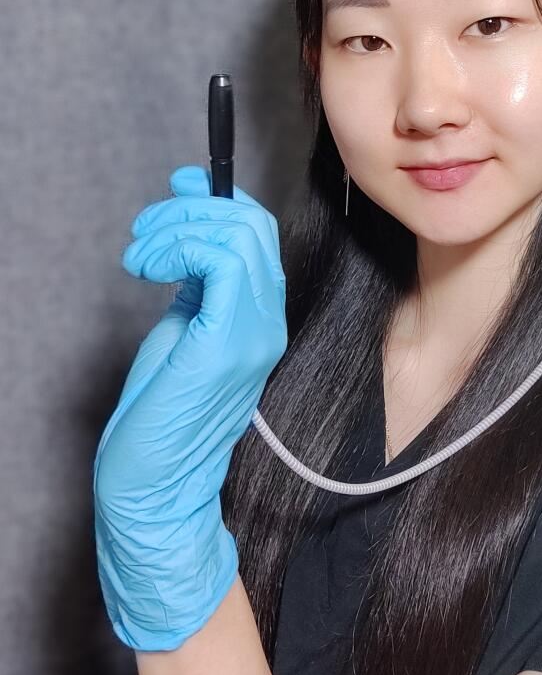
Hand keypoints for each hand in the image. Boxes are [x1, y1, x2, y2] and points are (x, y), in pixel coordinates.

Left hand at [93, 165, 287, 650]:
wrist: (156, 485)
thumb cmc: (162, 412)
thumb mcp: (181, 323)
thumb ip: (191, 272)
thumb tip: (187, 215)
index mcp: (261, 316)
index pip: (259, 234)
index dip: (218, 200)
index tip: (176, 189)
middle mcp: (268, 321)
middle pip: (253, 226)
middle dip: (192, 210)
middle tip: (145, 234)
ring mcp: (255, 333)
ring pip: (240, 236)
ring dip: (179, 228)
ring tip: (141, 256)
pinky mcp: (226, 344)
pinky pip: (221, 263)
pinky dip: (181, 249)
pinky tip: (149, 271)